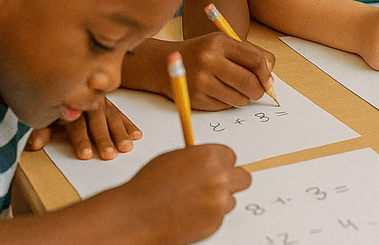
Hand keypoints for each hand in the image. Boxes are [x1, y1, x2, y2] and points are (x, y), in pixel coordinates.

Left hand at [26, 97, 140, 160]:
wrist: (61, 78)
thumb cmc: (51, 103)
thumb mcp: (41, 116)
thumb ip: (40, 130)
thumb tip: (36, 145)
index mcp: (70, 104)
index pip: (76, 124)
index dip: (81, 140)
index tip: (86, 155)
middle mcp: (88, 101)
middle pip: (97, 121)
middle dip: (104, 138)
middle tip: (110, 155)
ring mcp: (101, 101)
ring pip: (112, 118)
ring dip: (121, 133)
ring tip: (127, 148)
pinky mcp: (110, 104)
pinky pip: (121, 114)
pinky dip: (129, 124)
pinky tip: (137, 135)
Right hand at [113, 144, 249, 243]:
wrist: (135, 216)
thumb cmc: (148, 188)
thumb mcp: (173, 159)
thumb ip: (196, 158)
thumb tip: (207, 161)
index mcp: (209, 156)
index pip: (231, 156)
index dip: (221, 164)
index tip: (216, 168)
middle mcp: (219, 177)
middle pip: (243, 177)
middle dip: (231, 181)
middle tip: (217, 186)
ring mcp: (219, 201)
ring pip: (230, 200)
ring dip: (217, 202)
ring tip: (192, 204)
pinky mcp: (215, 222)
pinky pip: (218, 217)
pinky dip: (207, 218)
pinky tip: (188, 215)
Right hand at [177, 33, 275, 109]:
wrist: (165, 63)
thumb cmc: (202, 53)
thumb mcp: (224, 43)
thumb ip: (250, 55)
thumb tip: (270, 78)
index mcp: (220, 43)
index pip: (256, 60)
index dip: (266, 74)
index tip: (268, 81)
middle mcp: (209, 60)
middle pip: (249, 82)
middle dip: (259, 90)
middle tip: (258, 91)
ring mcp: (201, 81)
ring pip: (239, 98)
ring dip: (243, 98)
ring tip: (235, 89)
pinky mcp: (195, 98)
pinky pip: (224, 106)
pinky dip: (228, 102)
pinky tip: (219, 92)